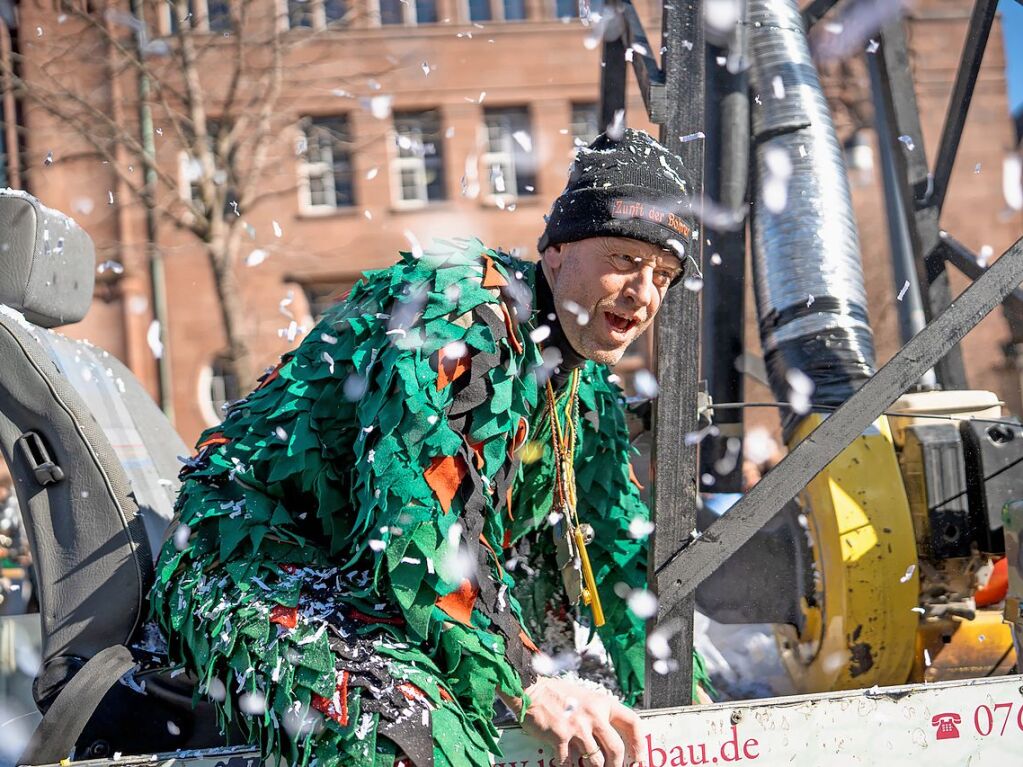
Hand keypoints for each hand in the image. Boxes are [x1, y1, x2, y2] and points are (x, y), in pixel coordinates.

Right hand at [500, 676, 645, 766]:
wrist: (531, 688)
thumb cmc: (557, 694)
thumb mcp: (585, 698)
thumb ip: (599, 715)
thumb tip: (611, 738)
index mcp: (603, 703)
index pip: (632, 723)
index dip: (640, 745)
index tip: (639, 759)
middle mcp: (593, 715)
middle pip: (616, 750)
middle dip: (616, 766)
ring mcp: (577, 727)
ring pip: (596, 761)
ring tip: (586, 765)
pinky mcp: (560, 737)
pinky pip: (569, 762)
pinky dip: (566, 765)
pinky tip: (563, 760)